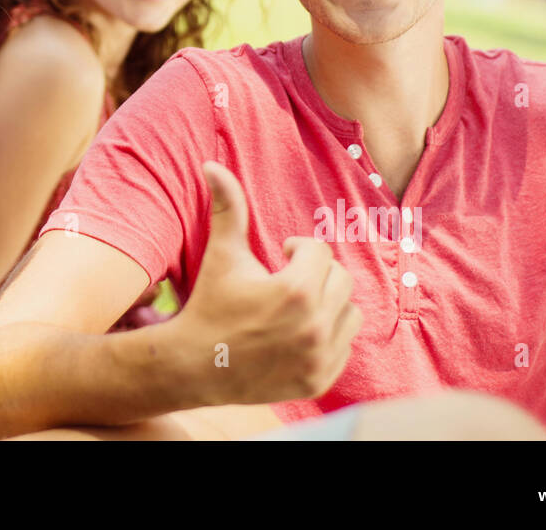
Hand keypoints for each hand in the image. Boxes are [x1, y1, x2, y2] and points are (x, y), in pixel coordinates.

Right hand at [171, 161, 360, 406]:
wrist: (195, 366)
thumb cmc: (210, 303)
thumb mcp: (221, 254)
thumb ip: (228, 208)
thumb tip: (212, 164)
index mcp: (295, 291)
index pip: (320, 252)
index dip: (298, 250)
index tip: (279, 257)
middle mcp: (315, 326)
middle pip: (341, 280)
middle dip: (316, 274)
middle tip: (289, 279)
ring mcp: (320, 357)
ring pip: (350, 312)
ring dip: (329, 303)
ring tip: (298, 305)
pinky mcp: (320, 380)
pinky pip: (345, 346)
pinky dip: (329, 336)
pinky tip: (298, 332)